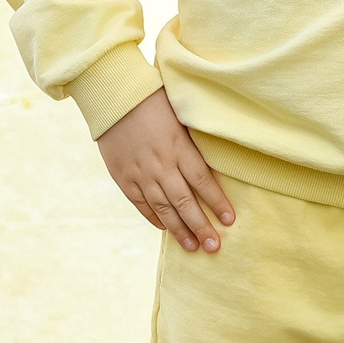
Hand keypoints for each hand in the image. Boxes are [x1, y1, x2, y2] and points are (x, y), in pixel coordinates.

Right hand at [97, 89, 235, 252]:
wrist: (114, 95)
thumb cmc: (153, 99)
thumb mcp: (181, 115)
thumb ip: (194, 141)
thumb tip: (212, 163)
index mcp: (179, 146)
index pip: (203, 181)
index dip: (217, 203)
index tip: (229, 220)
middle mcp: (161, 164)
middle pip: (185, 201)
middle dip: (201, 226)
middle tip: (214, 247)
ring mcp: (140, 173)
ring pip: (163, 208)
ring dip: (180, 230)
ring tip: (193, 247)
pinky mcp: (123, 176)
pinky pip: (141, 203)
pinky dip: (154, 217)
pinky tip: (165, 229)